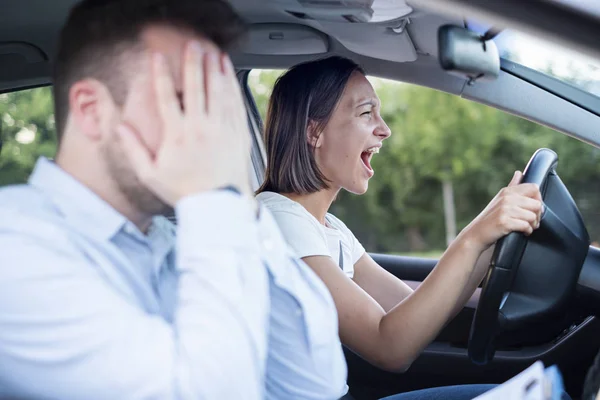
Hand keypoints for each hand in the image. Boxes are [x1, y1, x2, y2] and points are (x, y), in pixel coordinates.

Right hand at [118, 41, 251, 205]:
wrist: (219, 205)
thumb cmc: (185, 191)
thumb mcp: (151, 175)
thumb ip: (134, 149)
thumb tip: (119, 126)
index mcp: (177, 135)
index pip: (166, 97)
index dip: (161, 74)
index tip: (157, 57)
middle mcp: (201, 128)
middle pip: (197, 86)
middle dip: (194, 62)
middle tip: (192, 45)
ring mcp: (222, 129)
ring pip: (219, 91)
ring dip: (215, 69)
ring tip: (212, 52)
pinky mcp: (238, 133)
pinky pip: (235, 104)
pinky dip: (232, 86)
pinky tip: (229, 74)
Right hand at [460, 171, 543, 252]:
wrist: (476, 234)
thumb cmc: (490, 219)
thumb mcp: (500, 199)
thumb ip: (512, 186)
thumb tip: (519, 173)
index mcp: (507, 191)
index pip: (534, 188)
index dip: (538, 199)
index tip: (532, 208)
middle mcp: (507, 198)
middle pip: (537, 204)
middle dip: (538, 215)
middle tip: (531, 222)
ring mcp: (505, 209)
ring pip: (533, 216)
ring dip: (533, 225)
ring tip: (526, 227)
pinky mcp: (504, 222)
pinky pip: (526, 226)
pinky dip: (527, 231)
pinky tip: (521, 232)